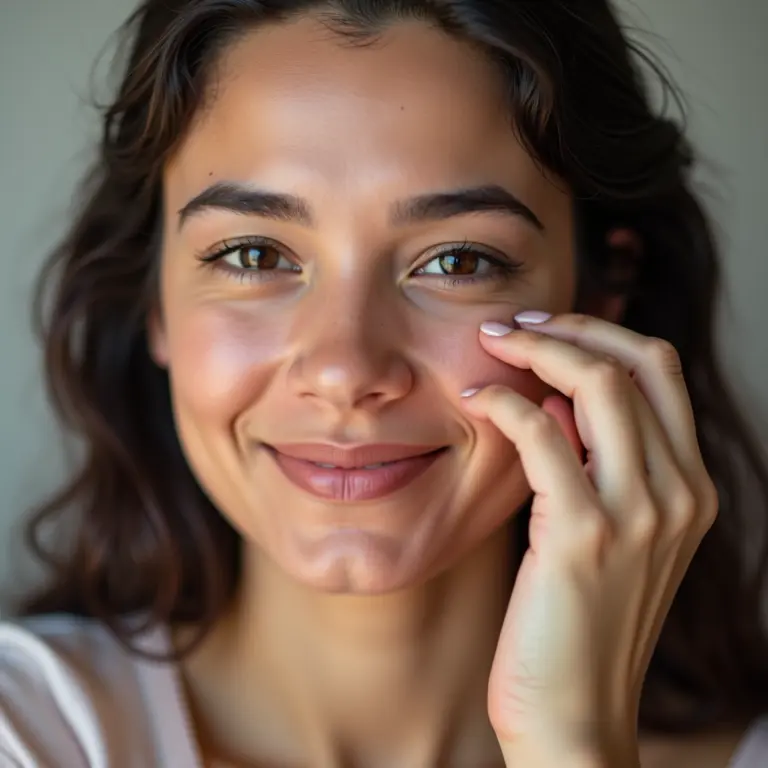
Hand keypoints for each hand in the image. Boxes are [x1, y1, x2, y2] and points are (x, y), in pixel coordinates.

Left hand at [461, 313, 717, 766]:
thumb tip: (553, 402)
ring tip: (488, 349)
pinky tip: (475, 402)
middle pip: (640, 362)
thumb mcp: (604, 533)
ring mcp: (640, 514)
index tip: (543, 328)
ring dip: (537, 352)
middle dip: (571, 328)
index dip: (601, 333)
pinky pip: (544, 436)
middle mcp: (681, 493)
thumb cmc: (576, 620)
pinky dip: (505, 404)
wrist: (574, 715)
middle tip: (510, 328)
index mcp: (691, 487)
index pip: (660, 372)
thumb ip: (594, 464)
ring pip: (600, 385)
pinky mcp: (584, 535)